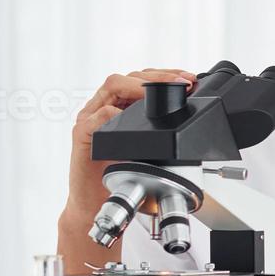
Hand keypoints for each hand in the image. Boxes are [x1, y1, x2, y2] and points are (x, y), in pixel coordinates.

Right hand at [65, 69, 195, 223]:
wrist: (95, 201)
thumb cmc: (121, 172)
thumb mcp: (148, 145)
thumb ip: (160, 126)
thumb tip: (192, 114)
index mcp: (119, 105)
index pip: (142, 79)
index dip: (166, 75)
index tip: (188, 78)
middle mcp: (103, 106)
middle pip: (129, 77)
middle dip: (158, 77)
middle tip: (181, 82)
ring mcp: (91, 118)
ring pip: (113, 86)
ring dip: (140, 86)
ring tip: (160, 92)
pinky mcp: (83, 134)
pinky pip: (97, 117)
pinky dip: (115, 114)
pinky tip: (131, 119)